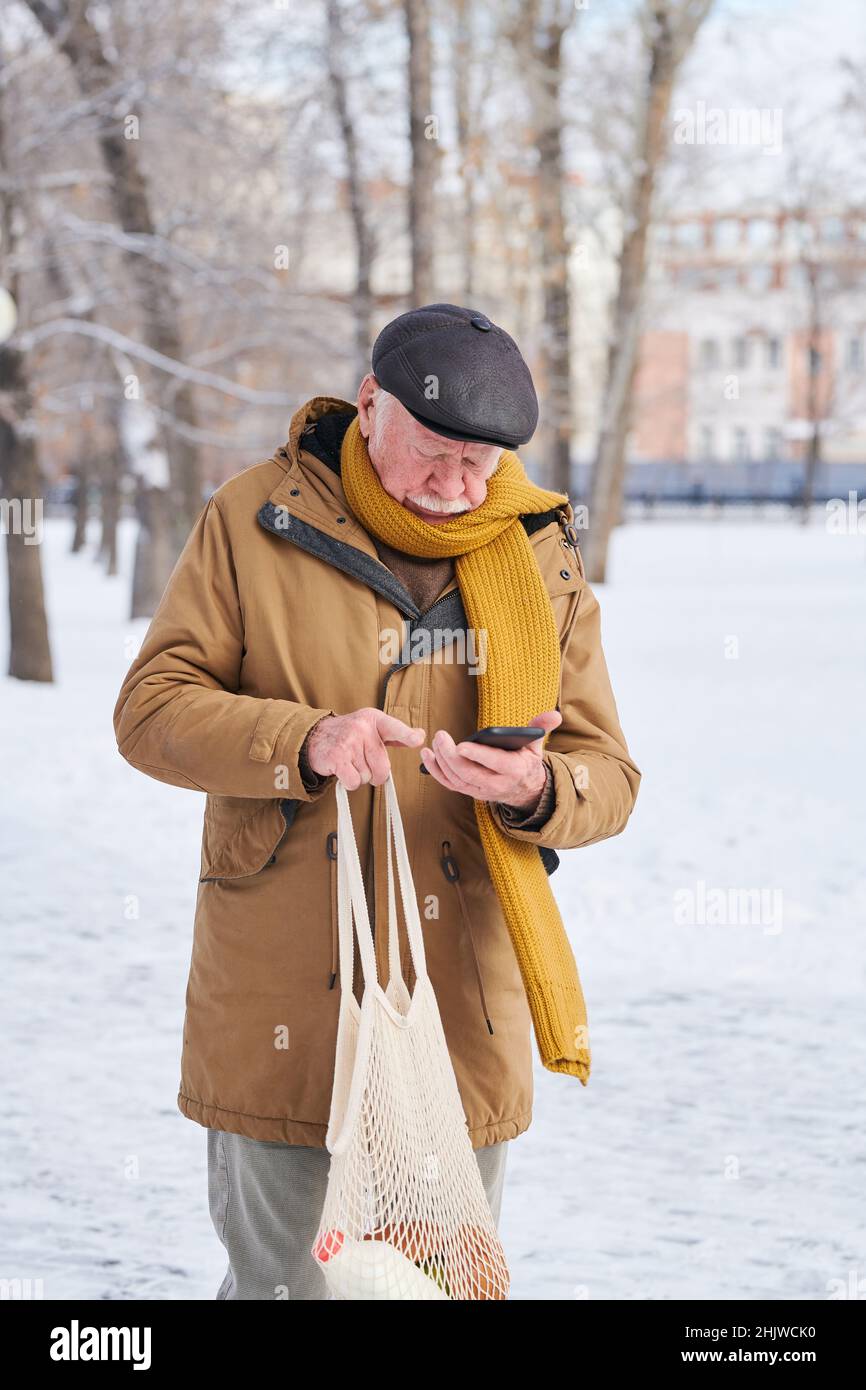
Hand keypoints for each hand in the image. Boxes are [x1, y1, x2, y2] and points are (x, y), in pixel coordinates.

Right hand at [305, 708, 425, 789]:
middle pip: (383, 768)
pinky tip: (342, 770)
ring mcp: (348, 742)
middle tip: (363, 763)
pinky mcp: (336, 757)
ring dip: (360, 776)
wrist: (315, 736)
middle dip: (375, 774)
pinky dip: (349, 782)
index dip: (407, 735)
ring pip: (367, 777)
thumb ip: (396, 734)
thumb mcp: (372, 727)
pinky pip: (354, 782)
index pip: (394, 728)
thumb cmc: (350, 735)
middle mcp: (362, 728)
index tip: (418, 739)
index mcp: (374, 719)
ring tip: (350, 762)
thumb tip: (420, 736)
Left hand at [419, 710, 560, 809]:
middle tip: (440, 737)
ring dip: (441, 763)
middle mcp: (496, 784)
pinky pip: (450, 784)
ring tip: (432, 744)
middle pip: (470, 774)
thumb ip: (540, 728)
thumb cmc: (526, 762)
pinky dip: (436, 772)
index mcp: (514, 770)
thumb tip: (554, 715)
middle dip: (452, 756)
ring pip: (457, 780)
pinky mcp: (470, 792)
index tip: (461, 745)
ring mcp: (481, 791)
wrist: (525, 791)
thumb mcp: (536, 745)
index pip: (495, 763)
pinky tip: (427, 756)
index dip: (478, 755)